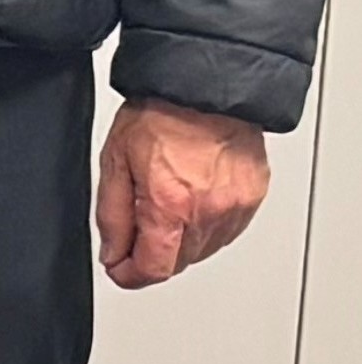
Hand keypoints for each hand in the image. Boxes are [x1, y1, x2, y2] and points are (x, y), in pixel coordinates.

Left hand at [95, 98, 269, 288]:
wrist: (204, 88)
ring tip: (164, 202)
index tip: (119, 270)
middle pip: (178, 262)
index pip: (154, 269)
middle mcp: (208, 213)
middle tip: (135, 226)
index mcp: (170, 206)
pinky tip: (191, 198)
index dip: (131, 275)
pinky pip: (226, 230)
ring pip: (203, 249)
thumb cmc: (159, 115)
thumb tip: (112, 253)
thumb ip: (112, 216)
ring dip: (179, 240)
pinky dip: (205, 224)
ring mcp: (235, 208)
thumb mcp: (115, 162)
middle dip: (152, 254)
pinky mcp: (252, 199)